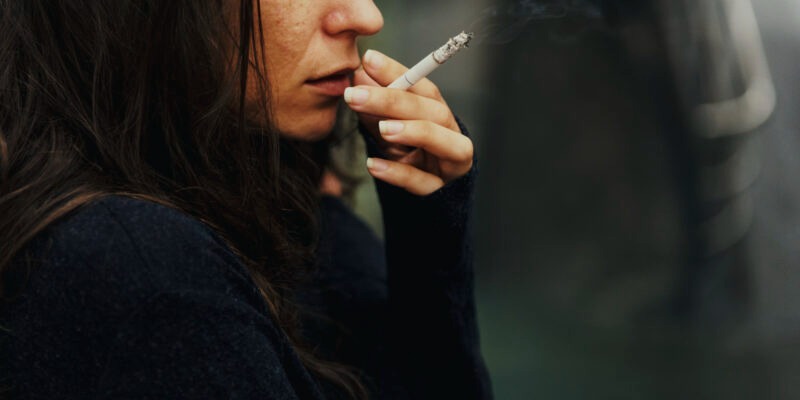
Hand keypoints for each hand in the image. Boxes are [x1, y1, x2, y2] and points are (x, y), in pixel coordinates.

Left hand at [345, 49, 473, 195]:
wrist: (425, 201)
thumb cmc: (407, 155)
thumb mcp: (388, 128)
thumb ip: (376, 106)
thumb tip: (359, 74)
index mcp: (439, 114)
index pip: (423, 88)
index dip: (397, 73)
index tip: (368, 60)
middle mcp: (451, 134)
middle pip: (432, 111)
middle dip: (394, 100)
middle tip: (355, 94)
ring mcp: (449, 165)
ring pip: (442, 143)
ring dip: (413, 131)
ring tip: (383, 127)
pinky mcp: (440, 192)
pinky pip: (422, 183)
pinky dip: (398, 173)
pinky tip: (373, 165)